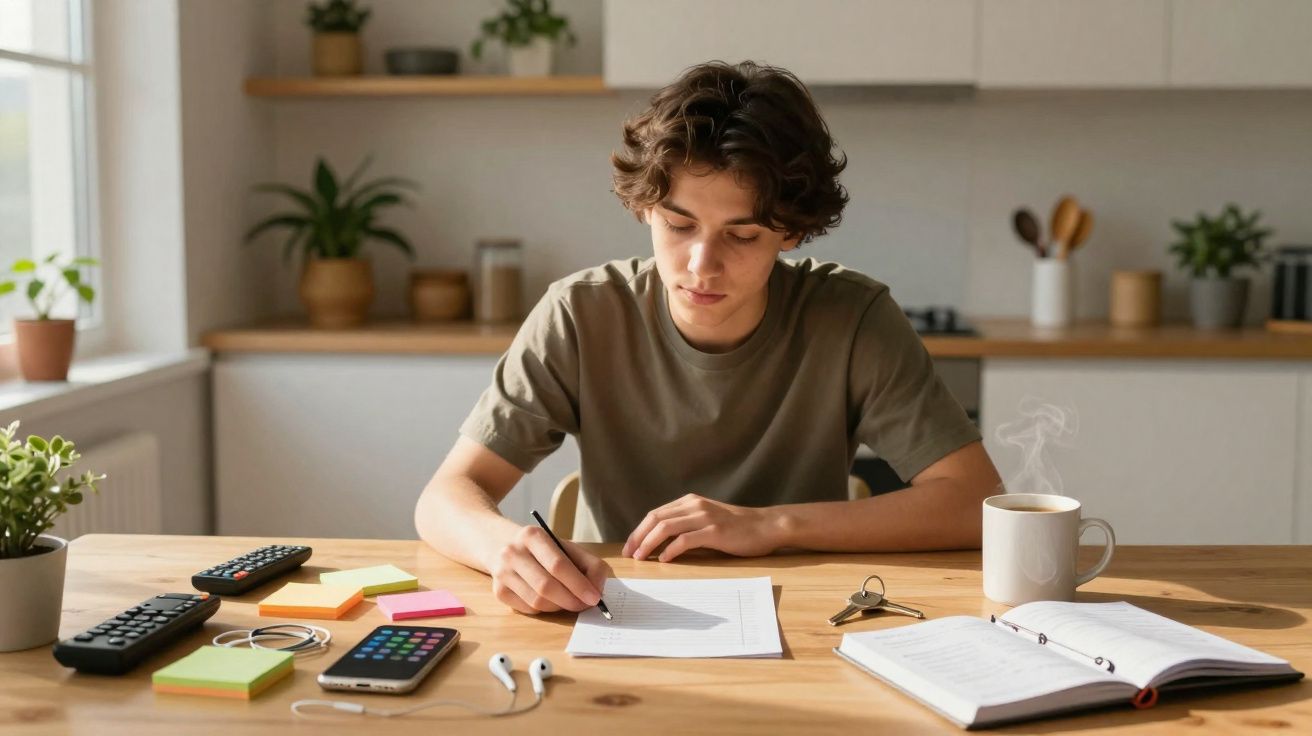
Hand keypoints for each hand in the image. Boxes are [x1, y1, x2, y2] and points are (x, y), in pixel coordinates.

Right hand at [487, 525, 611, 613]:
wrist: (498, 543)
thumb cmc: (541, 548)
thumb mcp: (564, 546)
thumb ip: (588, 563)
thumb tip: (598, 590)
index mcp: (533, 536)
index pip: (558, 564)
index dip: (579, 584)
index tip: (594, 597)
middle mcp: (513, 553)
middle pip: (546, 586)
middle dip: (571, 600)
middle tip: (585, 605)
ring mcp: (502, 573)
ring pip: (537, 602)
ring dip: (559, 607)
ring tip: (569, 601)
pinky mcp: (498, 591)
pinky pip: (528, 609)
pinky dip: (545, 609)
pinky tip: (550, 600)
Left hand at [621, 493, 784, 562]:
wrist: (766, 526)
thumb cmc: (737, 528)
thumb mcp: (707, 519)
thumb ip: (686, 524)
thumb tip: (660, 542)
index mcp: (690, 501)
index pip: (655, 514)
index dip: (639, 530)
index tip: (629, 546)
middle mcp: (694, 505)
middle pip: (656, 518)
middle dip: (638, 536)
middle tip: (629, 554)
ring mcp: (704, 517)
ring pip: (666, 527)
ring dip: (649, 543)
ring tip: (641, 557)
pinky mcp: (715, 531)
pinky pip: (685, 540)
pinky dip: (671, 550)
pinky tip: (664, 560)